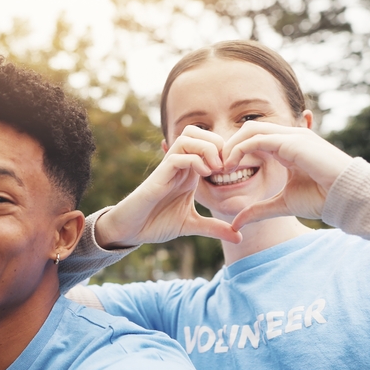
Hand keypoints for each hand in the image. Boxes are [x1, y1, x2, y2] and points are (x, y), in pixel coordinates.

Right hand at [94, 126, 241, 248]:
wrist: (130, 230)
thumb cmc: (155, 223)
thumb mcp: (191, 225)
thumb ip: (214, 227)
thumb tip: (239, 237)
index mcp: (188, 172)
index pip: (206, 143)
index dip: (224, 150)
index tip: (233, 170)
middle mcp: (179, 165)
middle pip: (197, 131)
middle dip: (217, 142)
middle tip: (226, 166)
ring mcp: (168, 168)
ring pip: (187, 137)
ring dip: (207, 148)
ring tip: (216, 169)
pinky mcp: (158, 176)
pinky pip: (177, 156)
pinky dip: (195, 160)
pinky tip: (203, 175)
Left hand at [222, 121, 353, 229]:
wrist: (349, 199)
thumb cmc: (322, 200)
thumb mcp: (281, 205)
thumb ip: (258, 210)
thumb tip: (235, 223)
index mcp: (287, 148)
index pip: (253, 139)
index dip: (234, 152)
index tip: (219, 172)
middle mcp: (289, 137)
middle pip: (248, 130)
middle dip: (228, 145)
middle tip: (215, 166)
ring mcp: (293, 136)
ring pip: (251, 130)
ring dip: (231, 146)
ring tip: (221, 167)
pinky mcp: (293, 141)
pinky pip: (258, 138)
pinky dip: (240, 149)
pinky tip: (232, 165)